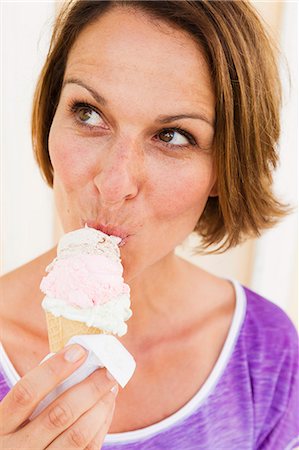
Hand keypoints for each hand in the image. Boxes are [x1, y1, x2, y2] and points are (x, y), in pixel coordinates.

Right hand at [0, 344, 117, 448]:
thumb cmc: (18, 434)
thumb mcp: (13, 418)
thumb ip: (37, 395)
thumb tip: (75, 360)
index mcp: (1, 426)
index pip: (26, 392)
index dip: (53, 370)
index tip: (79, 351)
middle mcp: (16, 449)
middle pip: (58, 414)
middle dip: (89, 388)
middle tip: (108, 370)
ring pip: (77, 435)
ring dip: (100, 407)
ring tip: (111, 387)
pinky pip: (88, 449)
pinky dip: (101, 425)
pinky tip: (106, 407)